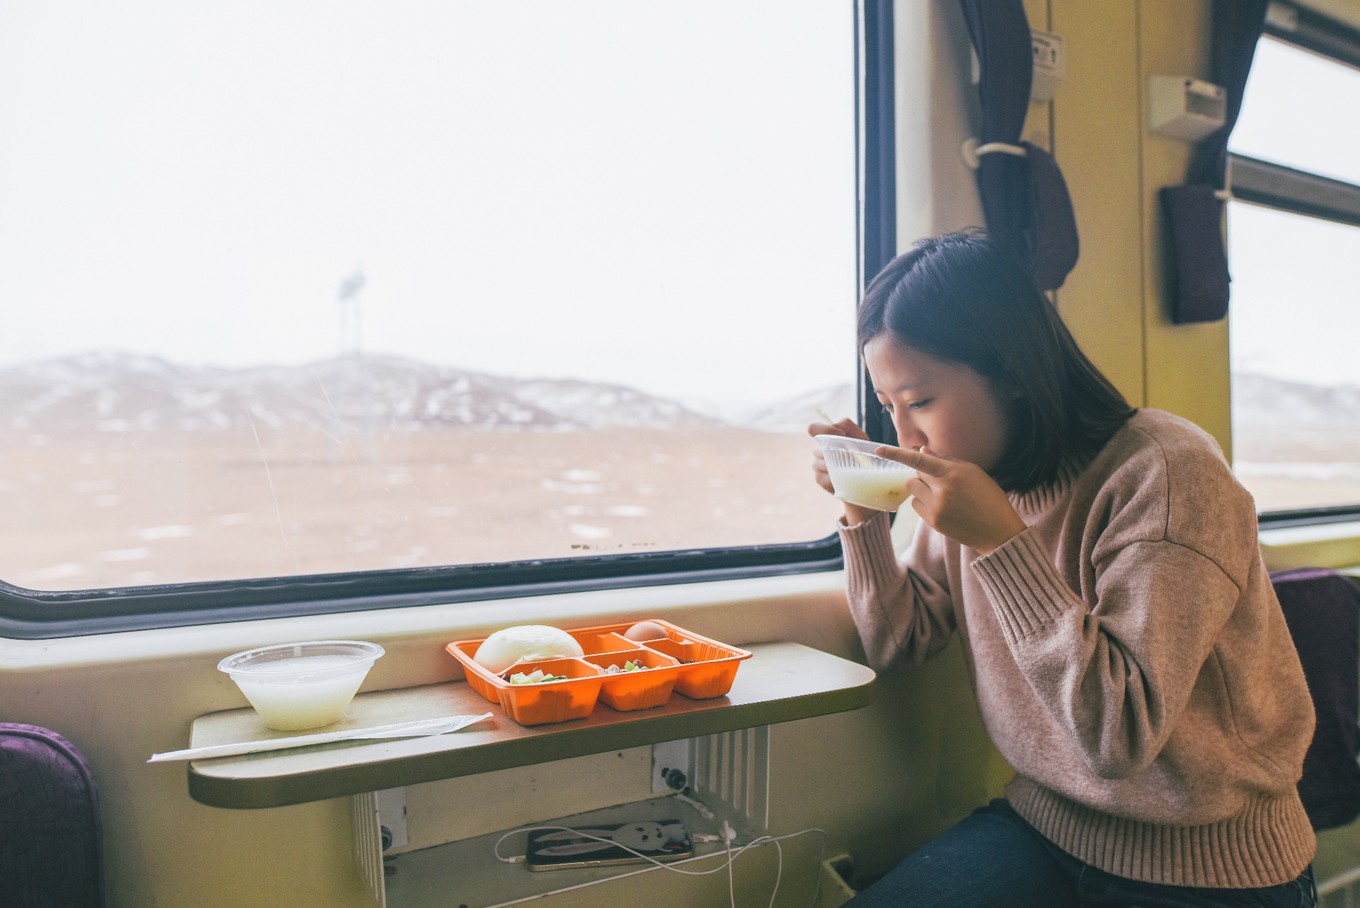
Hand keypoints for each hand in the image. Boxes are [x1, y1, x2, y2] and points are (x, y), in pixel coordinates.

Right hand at [807, 419, 876, 525]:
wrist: (869, 478)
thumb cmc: (864, 454)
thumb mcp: (860, 437)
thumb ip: (847, 426)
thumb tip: (835, 426)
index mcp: (826, 438)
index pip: (813, 428)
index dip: (824, 430)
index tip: (841, 435)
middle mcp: (818, 450)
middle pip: (822, 448)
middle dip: (840, 452)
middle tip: (855, 457)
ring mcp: (816, 465)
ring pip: (825, 463)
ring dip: (840, 467)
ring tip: (853, 469)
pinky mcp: (819, 479)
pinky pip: (826, 477)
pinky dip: (839, 478)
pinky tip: (847, 479)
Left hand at [875, 446, 1026, 553]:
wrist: (997, 531)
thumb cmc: (988, 496)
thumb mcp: (973, 472)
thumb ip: (946, 460)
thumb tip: (921, 451)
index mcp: (953, 473)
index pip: (919, 460)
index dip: (897, 454)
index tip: (879, 450)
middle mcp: (942, 490)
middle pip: (914, 474)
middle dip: (922, 474)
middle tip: (939, 479)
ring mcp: (936, 507)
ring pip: (913, 490)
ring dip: (921, 488)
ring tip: (942, 494)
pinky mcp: (933, 521)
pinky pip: (915, 505)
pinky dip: (923, 502)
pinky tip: (942, 506)